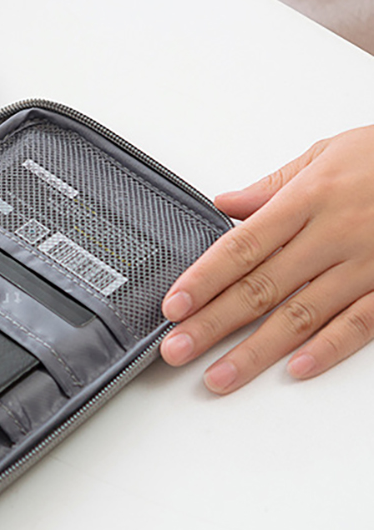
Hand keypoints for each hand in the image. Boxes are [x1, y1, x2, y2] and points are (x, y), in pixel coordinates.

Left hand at [159, 125, 373, 392]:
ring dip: (257, 350)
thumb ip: (273, 185)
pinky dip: (328, 348)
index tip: (174, 305)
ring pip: (302, 315)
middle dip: (214, 323)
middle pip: (262, 287)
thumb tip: (225, 204)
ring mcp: (366, 266)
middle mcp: (333, 236)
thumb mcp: (326, 153)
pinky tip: (295, 369)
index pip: (242, 246)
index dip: (204, 279)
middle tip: (177, 349)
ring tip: (220, 375)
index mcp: (308, 200)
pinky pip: (360, 324)